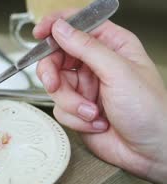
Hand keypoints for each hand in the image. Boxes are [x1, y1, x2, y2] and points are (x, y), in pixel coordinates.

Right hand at [33, 12, 166, 183]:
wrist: (150, 151)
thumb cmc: (151, 110)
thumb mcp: (118, 72)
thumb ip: (87, 48)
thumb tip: (61, 29)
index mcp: (112, 46)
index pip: (78, 26)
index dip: (56, 27)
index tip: (40, 34)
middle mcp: (96, 65)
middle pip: (57, 57)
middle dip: (53, 73)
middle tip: (53, 83)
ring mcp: (85, 87)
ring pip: (55, 86)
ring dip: (71, 103)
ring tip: (92, 112)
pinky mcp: (77, 109)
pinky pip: (59, 108)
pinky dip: (75, 118)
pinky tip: (95, 122)